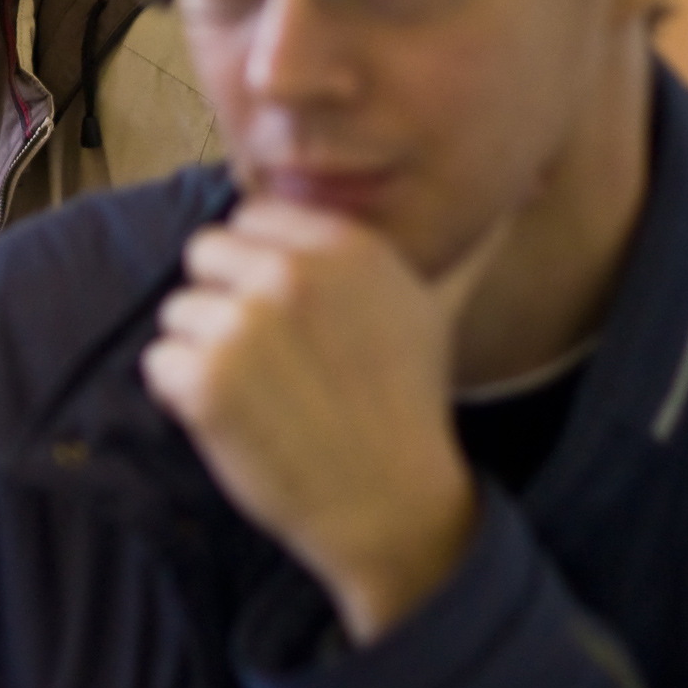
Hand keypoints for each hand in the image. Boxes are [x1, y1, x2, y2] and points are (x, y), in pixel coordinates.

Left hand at [142, 200, 501, 644]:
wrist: (394, 509)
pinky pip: (159, 362)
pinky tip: (229, 420)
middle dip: (222, 301)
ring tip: (255, 394)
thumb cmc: (404, 405)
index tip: (281, 314)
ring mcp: (243, 326)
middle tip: (263, 358)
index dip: (256, 266)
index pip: (249, 218)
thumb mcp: (426, 305)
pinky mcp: (206, 380)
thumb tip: (528, 178)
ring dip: (200, 351)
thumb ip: (420, 243)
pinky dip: (180, 393)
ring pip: (178, 311)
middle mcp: (289, 274)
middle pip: (203, 254)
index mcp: (340, 246)